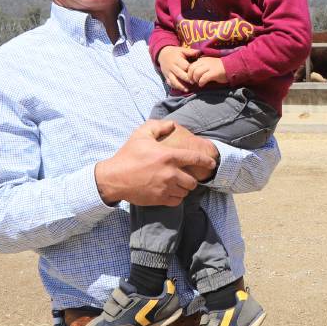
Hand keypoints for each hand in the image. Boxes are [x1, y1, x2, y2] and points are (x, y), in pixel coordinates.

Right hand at [94, 120, 217, 205]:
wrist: (114, 178)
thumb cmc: (128, 155)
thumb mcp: (141, 135)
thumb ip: (158, 126)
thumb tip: (172, 124)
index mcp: (168, 156)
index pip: (195, 159)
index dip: (207, 162)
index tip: (212, 163)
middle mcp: (170, 173)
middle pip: (193, 181)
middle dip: (191, 179)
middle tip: (185, 176)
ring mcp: (166, 187)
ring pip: (186, 191)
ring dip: (184, 188)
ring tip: (177, 184)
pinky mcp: (160, 199)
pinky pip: (177, 201)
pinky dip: (177, 197)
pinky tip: (171, 192)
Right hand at [157, 46, 199, 90]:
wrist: (162, 54)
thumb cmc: (175, 53)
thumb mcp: (182, 50)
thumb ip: (190, 52)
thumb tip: (200, 52)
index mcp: (176, 60)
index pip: (184, 66)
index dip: (191, 70)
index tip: (197, 73)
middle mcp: (171, 67)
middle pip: (180, 74)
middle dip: (188, 79)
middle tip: (195, 82)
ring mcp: (168, 72)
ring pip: (174, 81)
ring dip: (181, 86)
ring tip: (187, 90)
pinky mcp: (166, 76)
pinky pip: (170, 83)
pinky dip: (175, 87)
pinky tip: (181, 89)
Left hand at [188, 56, 228, 87]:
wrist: (231, 67)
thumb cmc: (219, 68)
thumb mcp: (208, 64)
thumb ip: (200, 67)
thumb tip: (192, 74)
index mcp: (202, 60)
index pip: (191, 65)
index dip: (189, 73)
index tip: (191, 78)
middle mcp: (205, 62)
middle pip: (192, 69)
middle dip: (190, 77)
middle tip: (193, 82)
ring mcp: (210, 67)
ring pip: (196, 73)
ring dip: (195, 80)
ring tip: (198, 83)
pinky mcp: (214, 73)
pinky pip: (203, 78)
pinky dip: (201, 82)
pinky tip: (202, 85)